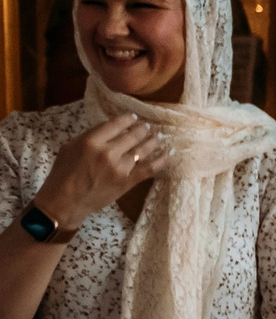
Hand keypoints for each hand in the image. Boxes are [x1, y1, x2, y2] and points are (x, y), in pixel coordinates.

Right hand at [32, 114, 168, 227]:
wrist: (65, 201)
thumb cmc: (63, 173)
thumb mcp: (70, 147)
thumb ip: (90, 135)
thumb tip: (110, 126)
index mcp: (91, 142)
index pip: (115, 124)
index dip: (127, 119)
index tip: (133, 117)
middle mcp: (108, 153)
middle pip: (132, 135)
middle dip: (142, 129)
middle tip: (147, 126)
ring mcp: (120, 168)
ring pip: (143, 150)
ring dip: (153, 141)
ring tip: (157, 136)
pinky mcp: (128, 182)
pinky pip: (150, 168)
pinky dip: (162, 159)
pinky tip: (170, 152)